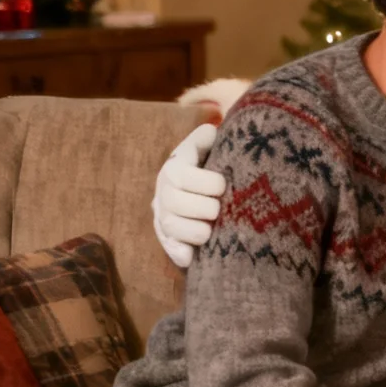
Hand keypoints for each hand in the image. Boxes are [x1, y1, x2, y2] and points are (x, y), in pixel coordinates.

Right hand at [153, 124, 226, 268]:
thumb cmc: (207, 166)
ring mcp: (163, 217)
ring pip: (172, 228)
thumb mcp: (204, 149)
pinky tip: (193, 256)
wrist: (194, 189)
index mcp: (174, 169)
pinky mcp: (168, 238)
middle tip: (219, 211)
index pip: (182, 176)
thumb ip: (204, 140)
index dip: (206, 183)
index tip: (222, 186)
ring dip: (196, 232)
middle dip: (204, 209)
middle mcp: (164, 193)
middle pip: (176, 204)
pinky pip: (170, 248)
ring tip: (212, 231)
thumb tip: (210, 130)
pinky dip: (181, 253)